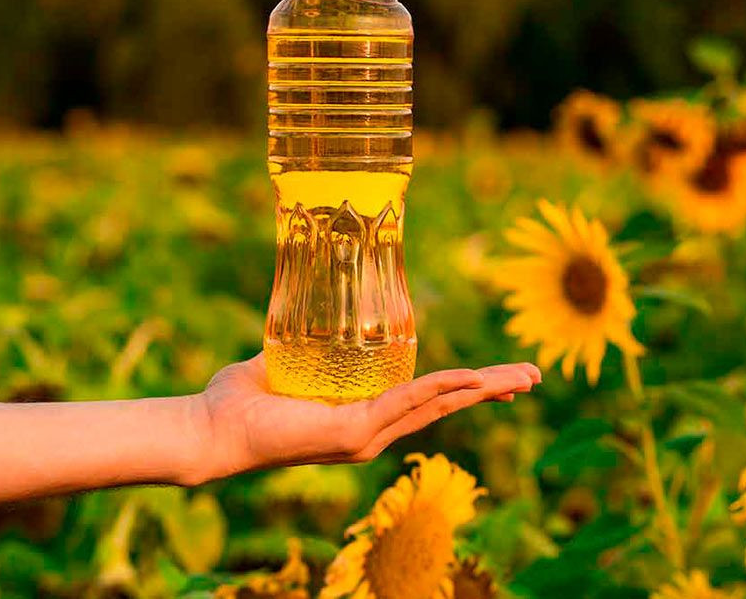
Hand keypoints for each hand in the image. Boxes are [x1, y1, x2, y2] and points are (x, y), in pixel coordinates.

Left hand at [191, 354, 540, 481]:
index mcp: (364, 416)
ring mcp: (367, 435)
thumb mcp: (286, 362)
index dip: (466, 387)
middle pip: (446, 405)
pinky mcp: (354, 433)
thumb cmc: (242, 400)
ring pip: (437, 404)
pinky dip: (440, 388)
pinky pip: (407, 402)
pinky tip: (469, 380)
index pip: (427, 400)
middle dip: (492, 391)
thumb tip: (309, 310)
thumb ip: (305, 345)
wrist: (213, 427)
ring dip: (481, 389)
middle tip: (532, 377)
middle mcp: (373, 431)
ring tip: (520, 378)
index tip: (499, 378)